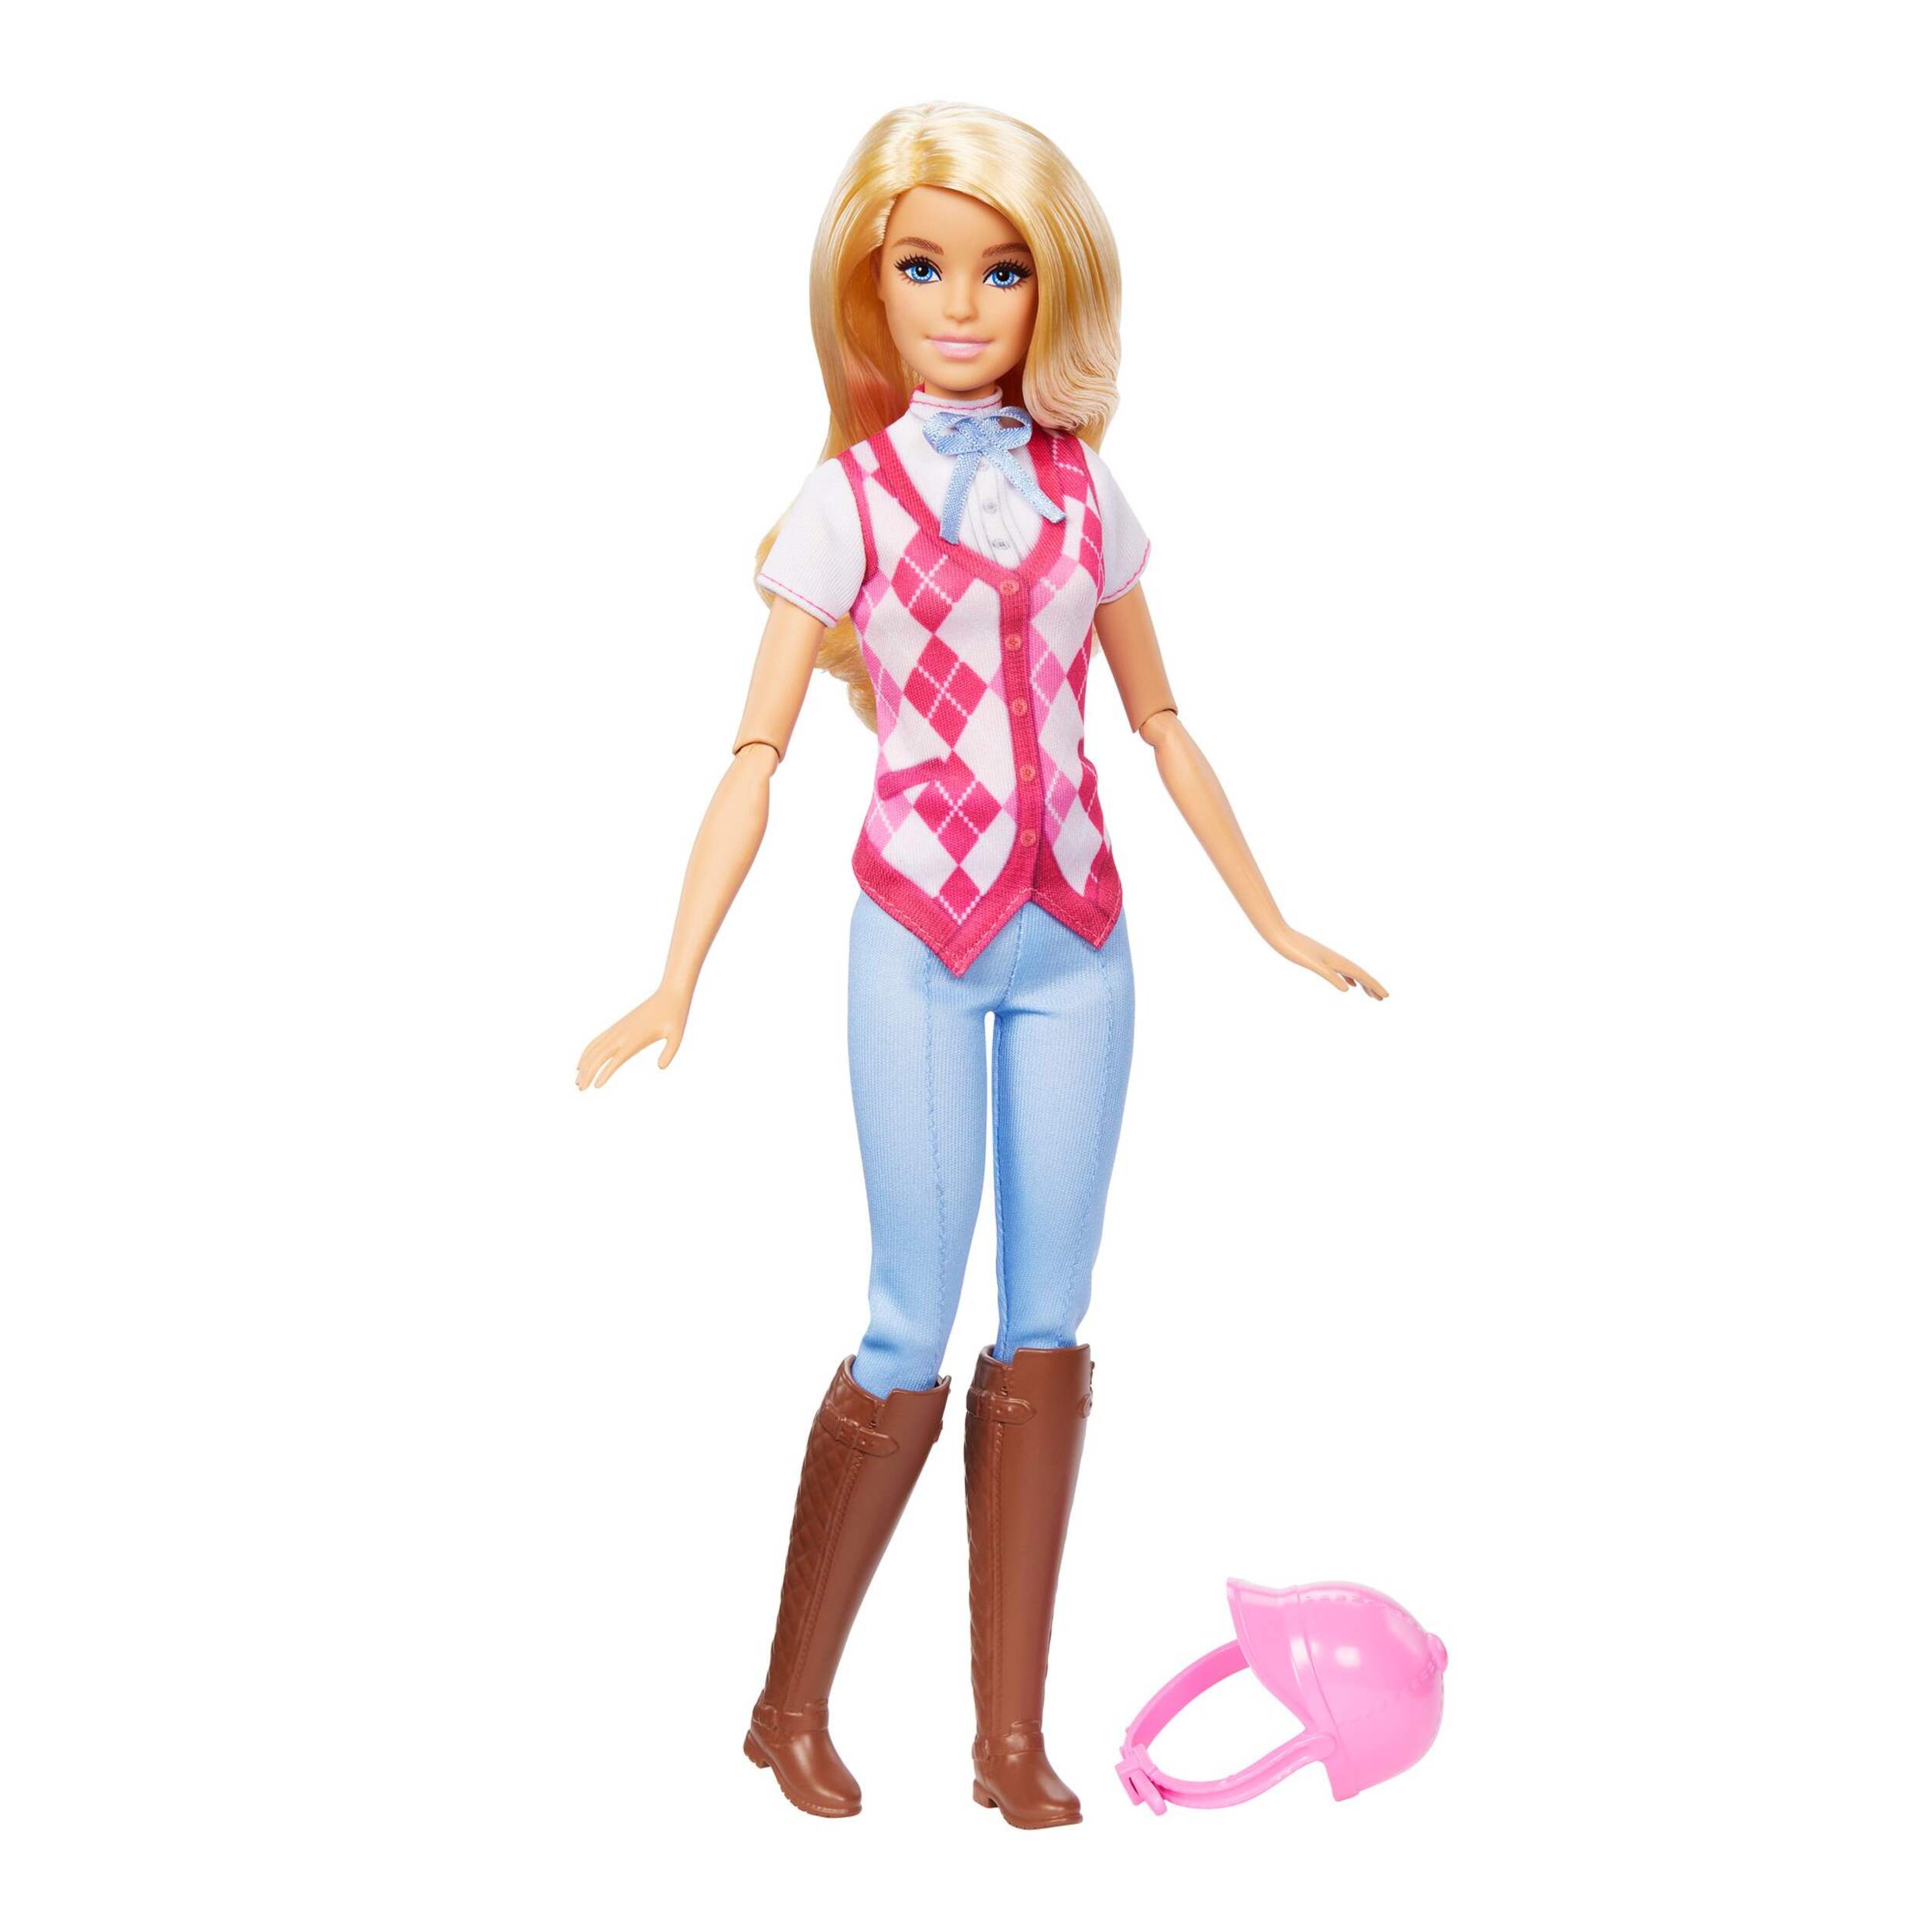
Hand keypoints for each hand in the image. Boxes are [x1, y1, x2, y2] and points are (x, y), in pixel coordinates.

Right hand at [576, 985, 690, 1087]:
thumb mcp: (677, 1036)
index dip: (605, 1072)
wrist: (669, 995)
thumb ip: (669, 1052)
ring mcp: (618, 1029)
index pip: (616, 1059)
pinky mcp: (618, 1026)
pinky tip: (582, 1063)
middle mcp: (622, 1034)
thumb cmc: (674, 1016)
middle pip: (599, 1056)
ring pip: (595, 1048)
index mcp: (635, 1038)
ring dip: (584, 1064)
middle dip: (587, 1073)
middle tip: (580, 1089)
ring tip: (577, 1081)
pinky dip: (588, 1052)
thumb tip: (661, 1067)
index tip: (595, 1086)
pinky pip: (598, 1040)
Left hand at [1271, 928, 1387, 998]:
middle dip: (1372, 986)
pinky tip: (1350, 985)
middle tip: (1383, 998)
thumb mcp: (1313, 965)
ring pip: (1351, 973)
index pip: (1361, 975)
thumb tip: (1349, 990)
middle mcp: (1336, 959)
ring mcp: (1329, 959)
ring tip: (1370, 995)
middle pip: (1360, 974)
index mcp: (1337, 961)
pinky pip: (1341, 971)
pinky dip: (1349, 979)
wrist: (1279, 935)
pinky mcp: (1320, 959)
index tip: (1386, 996)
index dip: (1374, 986)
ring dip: (1363, 984)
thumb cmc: (1294, 950)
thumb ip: (1330, 976)